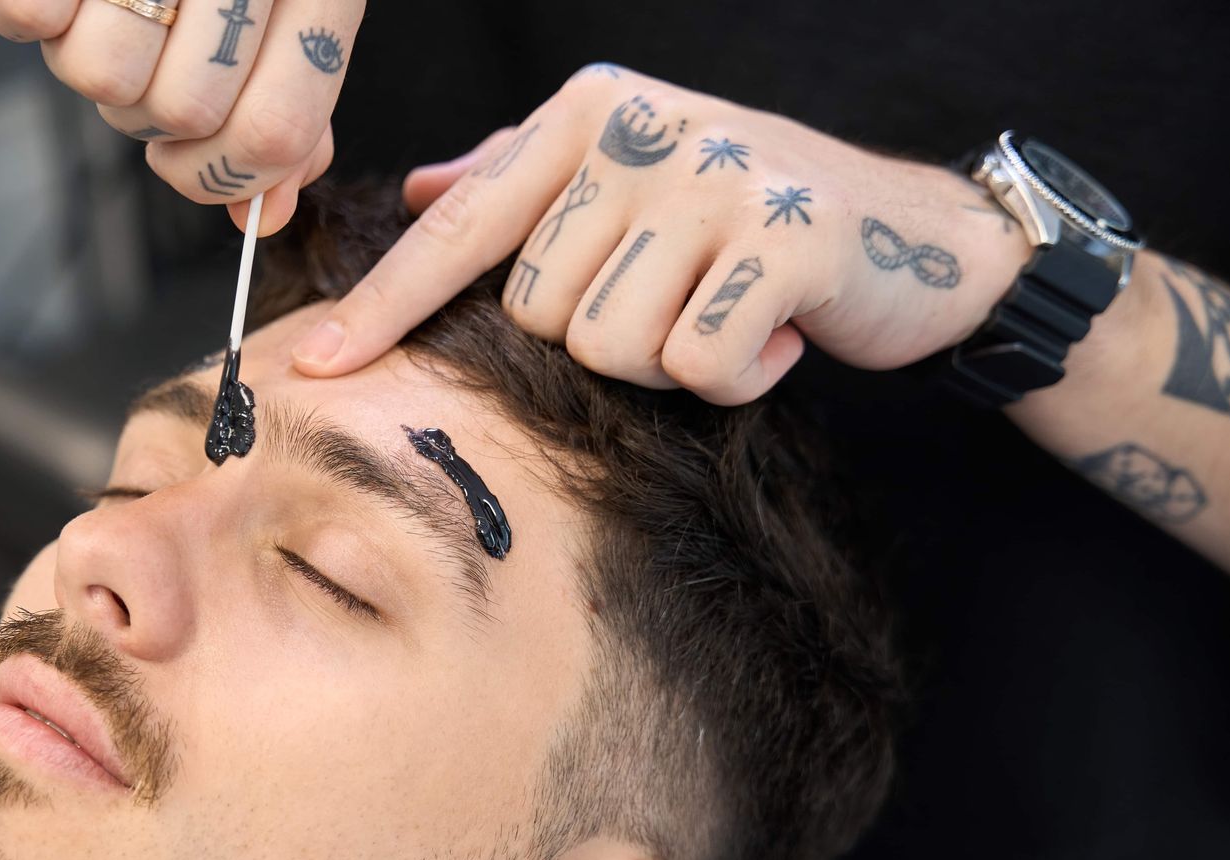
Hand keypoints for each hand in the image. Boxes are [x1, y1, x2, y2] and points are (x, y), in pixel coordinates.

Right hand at [0, 0, 361, 233]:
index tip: (205, 163)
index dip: (230, 177)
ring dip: (98, 60)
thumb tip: (267, 212)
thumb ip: (293, 107)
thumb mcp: (295, 0)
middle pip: (179, 115)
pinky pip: (23, 19)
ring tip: (115, 5)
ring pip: (102, 80)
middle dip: (158, 111)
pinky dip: (34, 10)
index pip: (272, 136)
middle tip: (158, 57)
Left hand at [291, 64, 1033, 402]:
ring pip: (606, 347)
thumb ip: (525, 179)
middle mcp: (641, 128)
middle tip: (683, 298)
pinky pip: (694, 365)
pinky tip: (777, 333)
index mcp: (589, 111)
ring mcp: (715, 176)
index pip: (461, 226)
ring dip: (669, 363)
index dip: (385, 305)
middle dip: (603, 336)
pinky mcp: (783, 236)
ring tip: (728, 309)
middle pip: (537, 310)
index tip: (314, 365)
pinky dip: (735, 378)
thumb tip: (421, 187)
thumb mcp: (629, 180)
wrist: (915, 236)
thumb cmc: (750, 219)